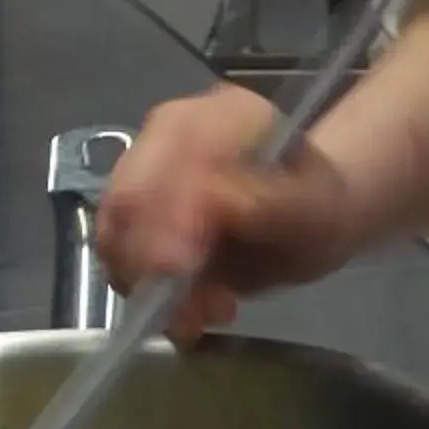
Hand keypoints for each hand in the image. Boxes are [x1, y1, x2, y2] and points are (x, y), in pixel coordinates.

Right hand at [97, 83, 369, 343]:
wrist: (303, 217)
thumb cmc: (316, 211)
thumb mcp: (315, 212)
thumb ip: (269, 206)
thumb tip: (213, 204)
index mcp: (231, 114)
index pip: (179, 161)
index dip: (170, 222)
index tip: (182, 277)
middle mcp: (177, 125)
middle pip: (132, 193)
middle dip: (152, 264)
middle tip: (194, 315)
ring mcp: (146, 158)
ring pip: (114, 222)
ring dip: (144, 281)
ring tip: (200, 312)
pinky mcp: (129, 196)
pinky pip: (112, 243)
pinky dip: (136, 282)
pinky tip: (183, 303)